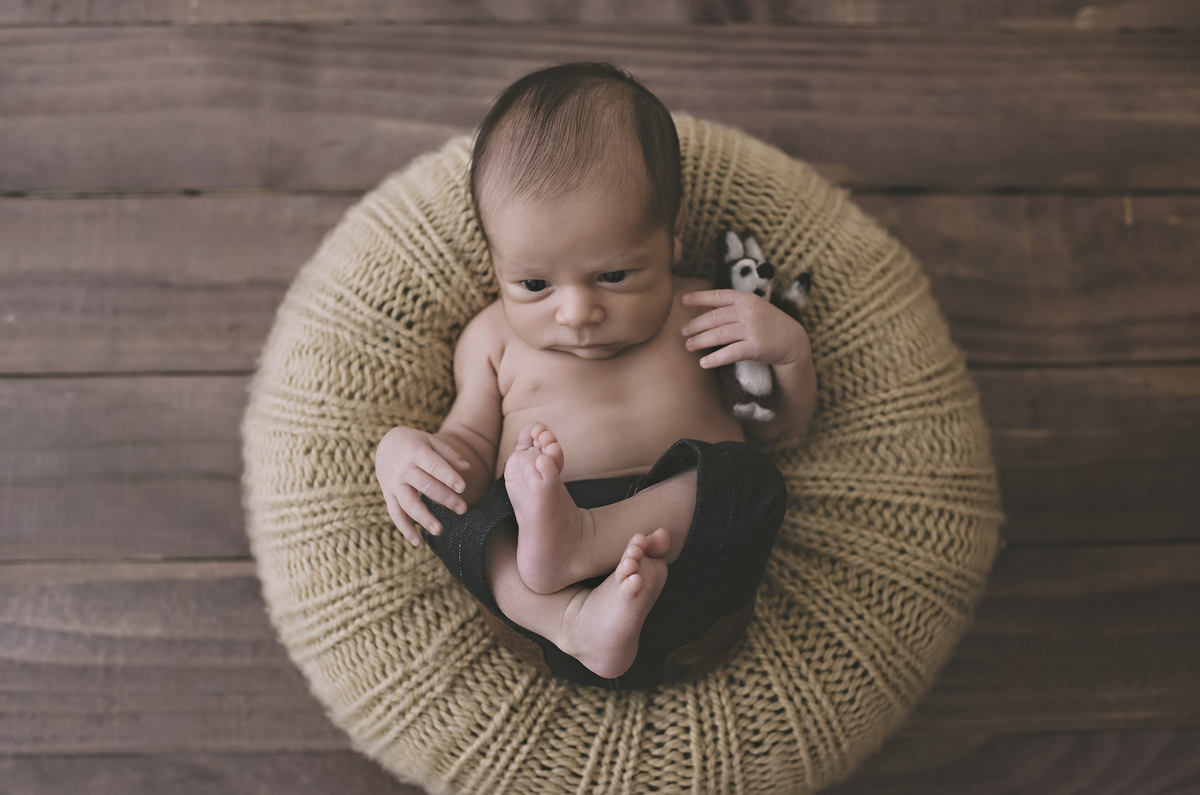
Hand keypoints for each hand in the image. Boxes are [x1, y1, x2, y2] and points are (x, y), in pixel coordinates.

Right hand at [375, 426, 472, 546]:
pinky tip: (417, 541)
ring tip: (439, 530)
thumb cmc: (414, 443)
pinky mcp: (388, 495)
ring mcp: (393, 483)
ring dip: (423, 518)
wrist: (385, 444)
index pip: (433, 465)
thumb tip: (468, 469)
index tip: (462, 487)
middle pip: (424, 486)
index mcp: (415, 451)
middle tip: (463, 509)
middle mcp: (403, 469)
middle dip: (445, 498)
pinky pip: (395, 513)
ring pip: (408, 503)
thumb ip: (449, 455)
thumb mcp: (431, 441)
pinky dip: (404, 528)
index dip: (448, 476)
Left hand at [681, 289, 809, 368]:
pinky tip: (703, 363)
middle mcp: (748, 311)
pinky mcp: (756, 347)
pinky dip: (715, 358)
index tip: (683, 300)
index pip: (719, 295)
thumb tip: (704, 306)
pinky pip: (730, 353)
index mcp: (746, 299)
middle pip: (715, 317)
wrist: (793, 341)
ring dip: (701, 341)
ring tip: (688, 346)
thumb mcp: (753, 308)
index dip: (700, 297)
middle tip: (683, 332)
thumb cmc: (768, 324)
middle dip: (696, 325)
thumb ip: (731, 306)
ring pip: (719, 334)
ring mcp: (752, 329)